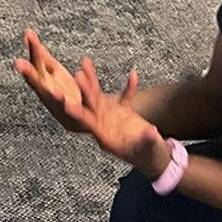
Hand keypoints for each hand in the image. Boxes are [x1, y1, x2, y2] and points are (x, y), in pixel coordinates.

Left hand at [14, 30, 167, 173]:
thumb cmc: (150, 158)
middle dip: (85, 89)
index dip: (79, 114)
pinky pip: (126, 97)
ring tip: (85, 63)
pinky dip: (129, 87)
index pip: (89, 123)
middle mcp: (104, 125)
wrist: (153, 158)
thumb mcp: (148, 150)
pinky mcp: (124, 112)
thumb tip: (151, 131)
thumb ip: (148, 140)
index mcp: (105, 137)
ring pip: (100, 97)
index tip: (68, 104)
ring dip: (93, 80)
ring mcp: (112, 117)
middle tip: (77, 74)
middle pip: (91, 105)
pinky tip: (133, 74)